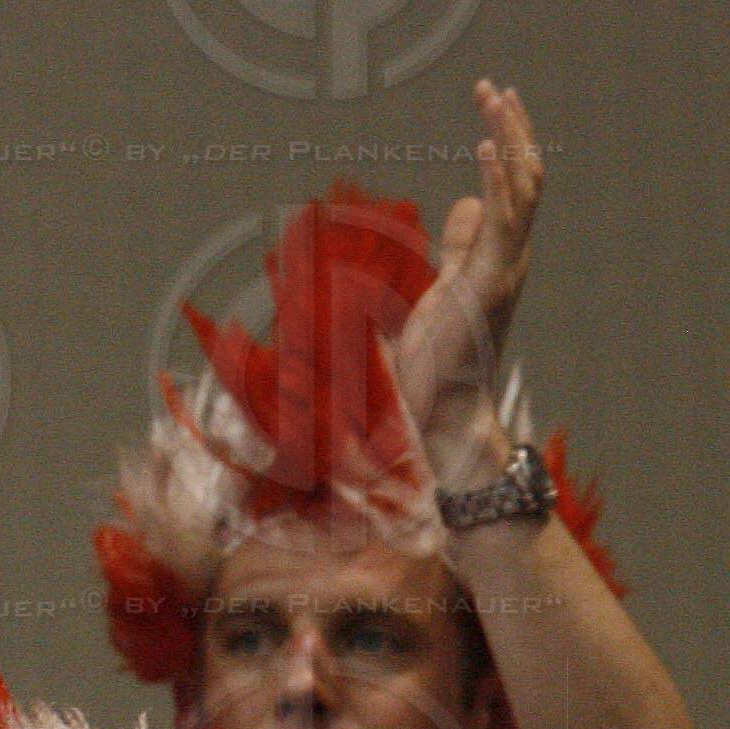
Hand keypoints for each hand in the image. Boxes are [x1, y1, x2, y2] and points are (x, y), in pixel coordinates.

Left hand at [390, 81, 541, 485]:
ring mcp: (504, 268)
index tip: (491, 107)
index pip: (511, 187)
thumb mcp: (443, 287)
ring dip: (509, 141)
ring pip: (521, 189)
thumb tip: (463, 204)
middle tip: (496, 88)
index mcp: (497, 256)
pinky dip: (498, 181)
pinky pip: (503, 221)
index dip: (506, 144)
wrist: (440, 407)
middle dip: (512, 129)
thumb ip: (457, 247)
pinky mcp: (490, 282)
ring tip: (496, 100)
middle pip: (523, 177)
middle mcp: (509, 257)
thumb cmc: (439, 358)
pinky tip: (487, 149)